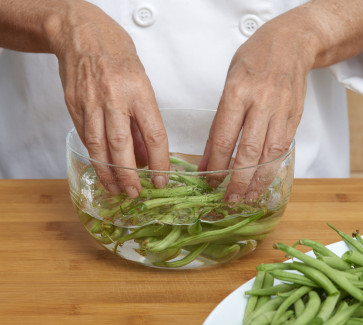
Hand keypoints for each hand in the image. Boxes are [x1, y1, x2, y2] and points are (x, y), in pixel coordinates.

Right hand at [51, 2, 168, 196]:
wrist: (82, 34)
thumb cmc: (118, 56)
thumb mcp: (142, 83)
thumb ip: (144, 121)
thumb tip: (147, 155)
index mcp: (139, 91)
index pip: (154, 134)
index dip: (160, 162)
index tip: (161, 180)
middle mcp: (114, 98)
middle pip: (122, 146)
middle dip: (129, 175)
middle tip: (135, 193)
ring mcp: (91, 103)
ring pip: (99, 147)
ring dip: (108, 173)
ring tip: (116, 189)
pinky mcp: (74, 107)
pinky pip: (87, 138)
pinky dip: (95, 156)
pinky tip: (102, 168)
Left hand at [200, 17, 312, 201]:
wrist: (291, 43)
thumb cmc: (254, 60)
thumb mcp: (230, 82)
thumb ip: (221, 120)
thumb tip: (209, 156)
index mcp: (238, 92)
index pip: (223, 137)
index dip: (215, 163)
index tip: (208, 180)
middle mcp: (261, 103)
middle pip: (248, 151)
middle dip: (237, 180)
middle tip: (228, 199)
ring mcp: (281, 110)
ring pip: (269, 154)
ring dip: (257, 181)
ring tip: (247, 198)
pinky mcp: (295, 117)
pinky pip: (283, 148)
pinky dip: (272, 168)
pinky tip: (264, 181)